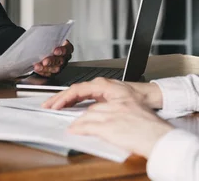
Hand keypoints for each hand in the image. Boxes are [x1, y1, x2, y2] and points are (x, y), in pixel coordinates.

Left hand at [33, 40, 73, 76]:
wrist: (43, 48)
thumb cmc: (47, 42)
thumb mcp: (49, 37)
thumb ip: (48, 38)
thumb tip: (41, 35)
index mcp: (67, 47)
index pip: (67, 49)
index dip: (62, 50)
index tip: (55, 51)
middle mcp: (65, 57)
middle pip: (61, 60)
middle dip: (52, 61)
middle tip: (45, 61)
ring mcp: (60, 65)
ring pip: (56, 68)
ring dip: (46, 68)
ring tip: (38, 66)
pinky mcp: (54, 72)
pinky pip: (50, 74)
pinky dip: (43, 72)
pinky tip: (37, 70)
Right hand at [42, 78, 162, 109]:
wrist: (151, 95)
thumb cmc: (139, 96)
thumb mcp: (119, 103)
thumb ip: (100, 108)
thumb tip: (84, 116)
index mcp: (101, 84)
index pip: (76, 90)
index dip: (63, 98)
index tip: (54, 106)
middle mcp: (99, 85)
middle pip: (74, 91)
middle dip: (59, 98)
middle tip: (47, 106)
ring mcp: (100, 89)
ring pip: (77, 94)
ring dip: (65, 100)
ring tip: (53, 107)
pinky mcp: (102, 94)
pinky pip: (83, 97)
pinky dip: (73, 102)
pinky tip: (69, 108)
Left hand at [69, 99, 173, 157]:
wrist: (164, 139)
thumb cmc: (154, 128)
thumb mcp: (137, 111)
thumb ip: (121, 109)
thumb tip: (107, 115)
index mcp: (124, 95)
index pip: (97, 91)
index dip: (83, 95)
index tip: (73, 98)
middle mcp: (118, 102)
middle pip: (91, 104)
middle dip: (75, 106)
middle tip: (62, 107)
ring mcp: (113, 113)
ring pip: (88, 114)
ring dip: (77, 120)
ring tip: (72, 124)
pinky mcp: (110, 127)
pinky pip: (88, 126)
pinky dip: (79, 128)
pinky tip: (73, 130)